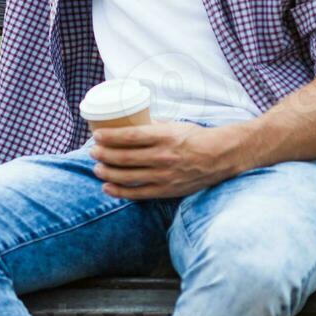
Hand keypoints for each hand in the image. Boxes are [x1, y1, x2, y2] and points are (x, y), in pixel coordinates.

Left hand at [90, 121, 245, 199]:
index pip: (130, 136)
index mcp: (164, 136)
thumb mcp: (174, 125)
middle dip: (103, 155)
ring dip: (107, 173)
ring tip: (96, 169)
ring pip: (128, 176)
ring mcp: (165, 175)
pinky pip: (139, 193)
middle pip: (124, 157)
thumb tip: (130, 122)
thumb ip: (152, 126)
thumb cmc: (196, 137)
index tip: (96, 135)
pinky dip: (120, 192)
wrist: (222, 156)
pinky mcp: (167, 190)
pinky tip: (107, 188)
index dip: (109, 137)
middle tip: (92, 152)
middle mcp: (163, 156)